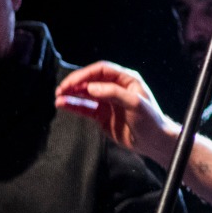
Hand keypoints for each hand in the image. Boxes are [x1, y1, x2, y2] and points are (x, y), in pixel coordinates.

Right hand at [55, 61, 176, 165]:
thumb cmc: (150, 120)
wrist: (154, 142)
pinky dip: (74, 106)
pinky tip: (63, 104)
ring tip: (58, 97)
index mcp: (127, 79)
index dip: (86, 74)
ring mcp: (108, 102)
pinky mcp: (102, 115)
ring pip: (85, 94)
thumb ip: (114, 94)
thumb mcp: (135, 104)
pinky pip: (85, 107)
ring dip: (71, 94)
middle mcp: (115, 88)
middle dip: (75, 83)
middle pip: (91, 80)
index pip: (102, 71)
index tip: (72, 82)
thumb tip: (92, 88)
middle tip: (61, 89)